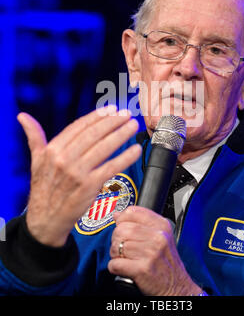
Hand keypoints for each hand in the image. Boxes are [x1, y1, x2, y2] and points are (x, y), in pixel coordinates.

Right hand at [17, 106, 141, 246]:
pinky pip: (111, 168)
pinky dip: (125, 158)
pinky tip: (135, 150)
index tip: (111, 109)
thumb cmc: (43, 188)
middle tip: (127, 114)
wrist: (45, 220)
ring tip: (132, 126)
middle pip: (94, 134)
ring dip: (121, 135)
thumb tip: (23, 117)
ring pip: (104, 148)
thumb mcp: (35, 160)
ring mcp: (77, 173)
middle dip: (113, 122)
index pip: (79, 126)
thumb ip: (34, 137)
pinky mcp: (89, 186)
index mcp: (52, 149)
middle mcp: (64, 158)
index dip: (97, 116)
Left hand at [108, 206, 202, 295]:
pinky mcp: (143, 269)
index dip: (122, 220)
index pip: (132, 212)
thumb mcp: (161, 237)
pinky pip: (116, 264)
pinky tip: (123, 268)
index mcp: (161, 225)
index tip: (122, 227)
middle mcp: (158, 237)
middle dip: (116, 240)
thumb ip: (140, 223)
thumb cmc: (167, 263)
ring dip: (115, 255)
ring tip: (124, 259)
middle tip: (122, 248)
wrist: (177, 287)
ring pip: (116, 246)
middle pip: (121, 229)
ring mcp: (151, 253)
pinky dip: (114, 267)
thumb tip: (117, 215)